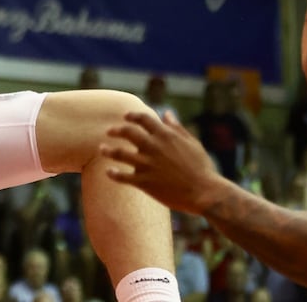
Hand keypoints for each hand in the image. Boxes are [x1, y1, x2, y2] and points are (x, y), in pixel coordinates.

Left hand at [103, 111, 231, 214]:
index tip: (125, 116)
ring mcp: (147, 164)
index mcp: (165, 136)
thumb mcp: (192, 143)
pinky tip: (108, 172)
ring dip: (108, 150)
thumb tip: (166, 113)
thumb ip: (176, 127)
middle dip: (116, 130)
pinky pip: (123, 177)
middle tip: (109, 131)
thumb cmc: (202, 167)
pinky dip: (113, 174)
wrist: (205, 193)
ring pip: (120, 153)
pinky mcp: (144, 182)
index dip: (132, 115)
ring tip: (101, 149)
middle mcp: (153, 147)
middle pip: (127, 132)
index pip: (143, 118)